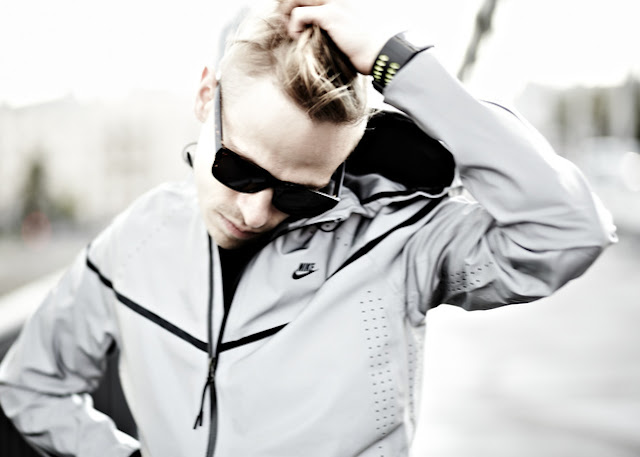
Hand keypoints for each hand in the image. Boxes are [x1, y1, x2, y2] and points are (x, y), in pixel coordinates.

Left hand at [279, 0, 402, 74]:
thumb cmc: (362, 48)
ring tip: (292, 31)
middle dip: (286, 5)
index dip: (294, 2)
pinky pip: (299, 14)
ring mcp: (333, 2)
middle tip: (287, 24)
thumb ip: (328, 21)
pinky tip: (298, 38)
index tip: (292, 18)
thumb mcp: (344, 28)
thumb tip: (309, 26)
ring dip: (286, 14)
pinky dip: (293, 27)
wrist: (378, 53)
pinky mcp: (330, 15)